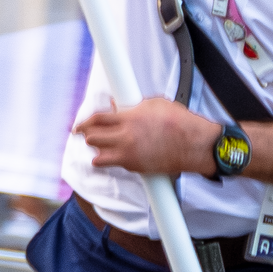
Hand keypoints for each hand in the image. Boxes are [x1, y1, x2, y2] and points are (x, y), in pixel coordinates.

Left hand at [73, 96, 220, 176]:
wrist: (195, 144)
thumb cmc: (178, 121)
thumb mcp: (154, 104)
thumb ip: (132, 105)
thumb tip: (116, 105)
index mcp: (128, 118)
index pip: (96, 120)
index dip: (84, 123)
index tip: (78, 126)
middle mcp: (125, 138)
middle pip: (92, 138)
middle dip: (87, 136)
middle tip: (85, 135)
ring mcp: (129, 155)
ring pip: (99, 157)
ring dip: (98, 151)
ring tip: (101, 147)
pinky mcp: (136, 167)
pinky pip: (116, 164)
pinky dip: (113, 161)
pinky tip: (118, 155)